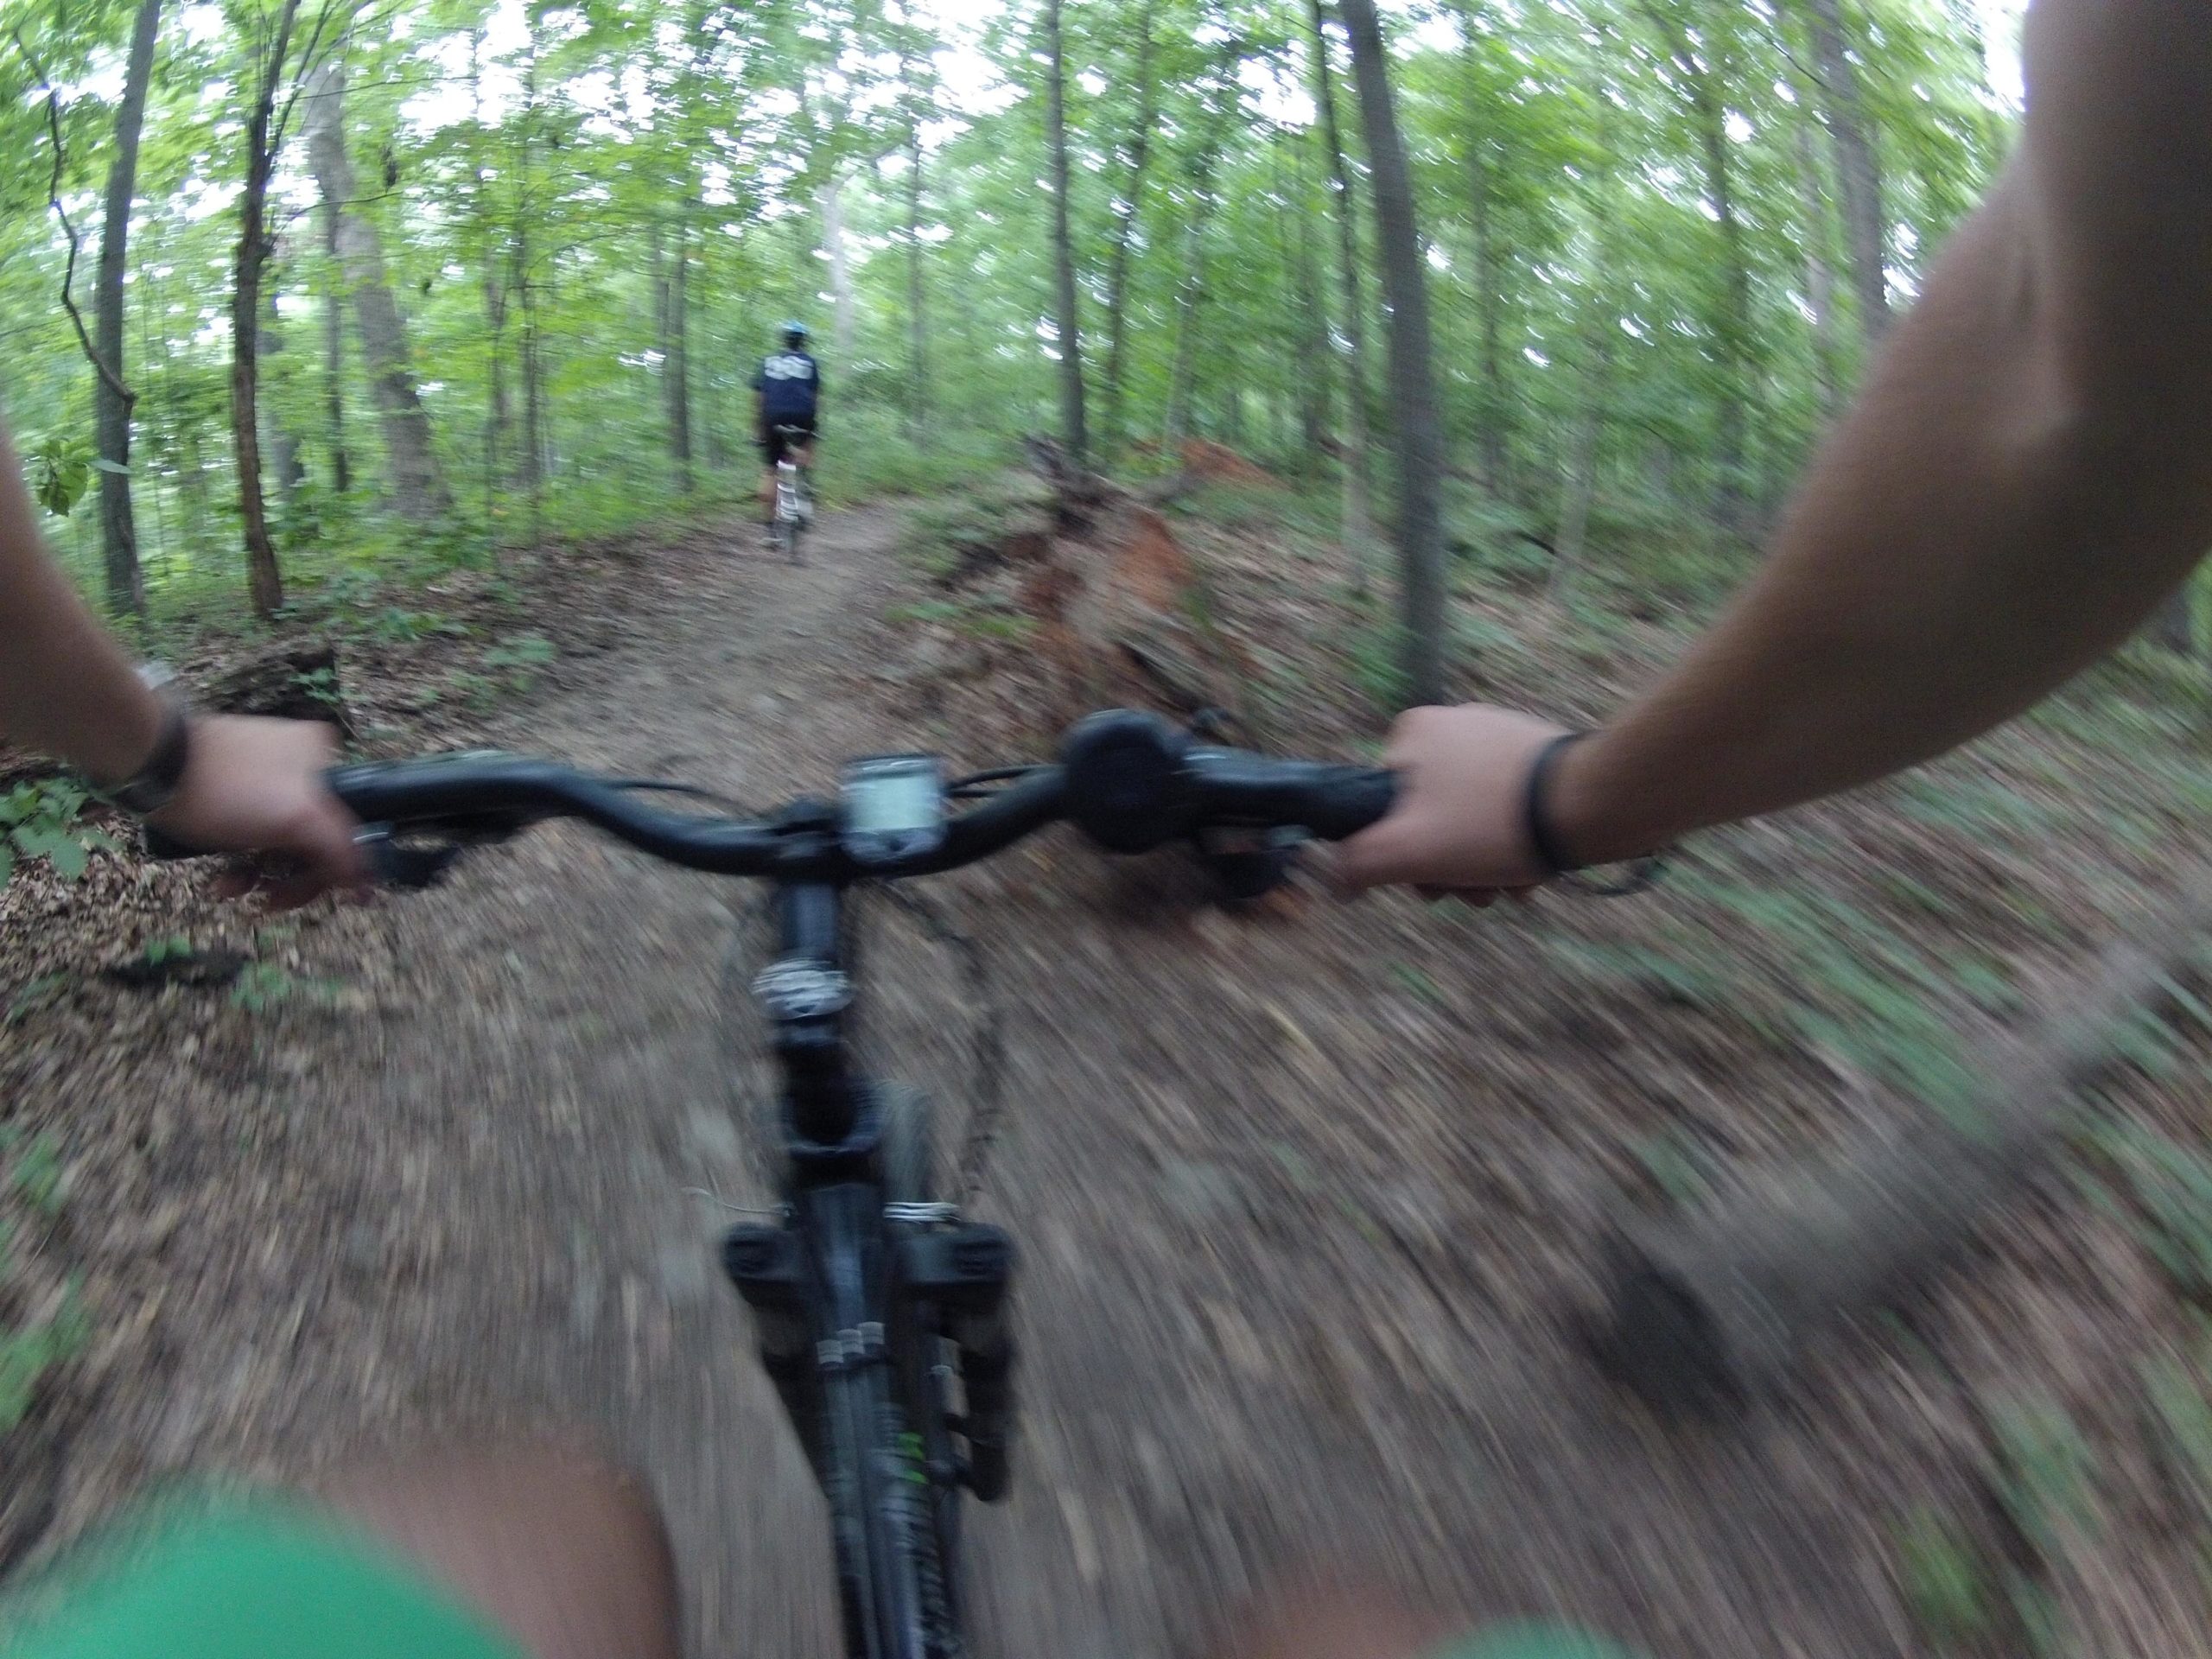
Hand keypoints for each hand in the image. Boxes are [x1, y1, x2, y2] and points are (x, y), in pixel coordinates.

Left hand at [147, 714, 367, 907]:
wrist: (151, 766)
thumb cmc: (226, 792)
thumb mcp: (297, 818)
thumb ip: (341, 846)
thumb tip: (368, 875)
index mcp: (325, 759)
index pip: (349, 824)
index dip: (340, 865)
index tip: (334, 899)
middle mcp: (299, 766)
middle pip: (315, 836)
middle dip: (293, 875)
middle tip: (271, 902)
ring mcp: (262, 778)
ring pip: (279, 840)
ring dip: (261, 874)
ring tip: (233, 889)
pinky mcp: (229, 790)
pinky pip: (250, 833)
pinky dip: (240, 860)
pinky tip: (222, 878)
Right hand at [1333, 704, 1569, 898]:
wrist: (1594, 803)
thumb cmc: (1492, 823)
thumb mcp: (1408, 851)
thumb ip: (1358, 864)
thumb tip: (1335, 880)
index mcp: (1412, 734)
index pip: (1382, 809)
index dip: (1400, 857)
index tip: (1429, 882)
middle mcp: (1452, 723)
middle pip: (1429, 818)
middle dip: (1449, 868)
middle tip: (1474, 892)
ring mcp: (1499, 737)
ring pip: (1470, 820)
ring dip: (1484, 866)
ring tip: (1510, 884)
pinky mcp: (1538, 756)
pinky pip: (1508, 810)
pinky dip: (1515, 845)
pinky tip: (1533, 869)